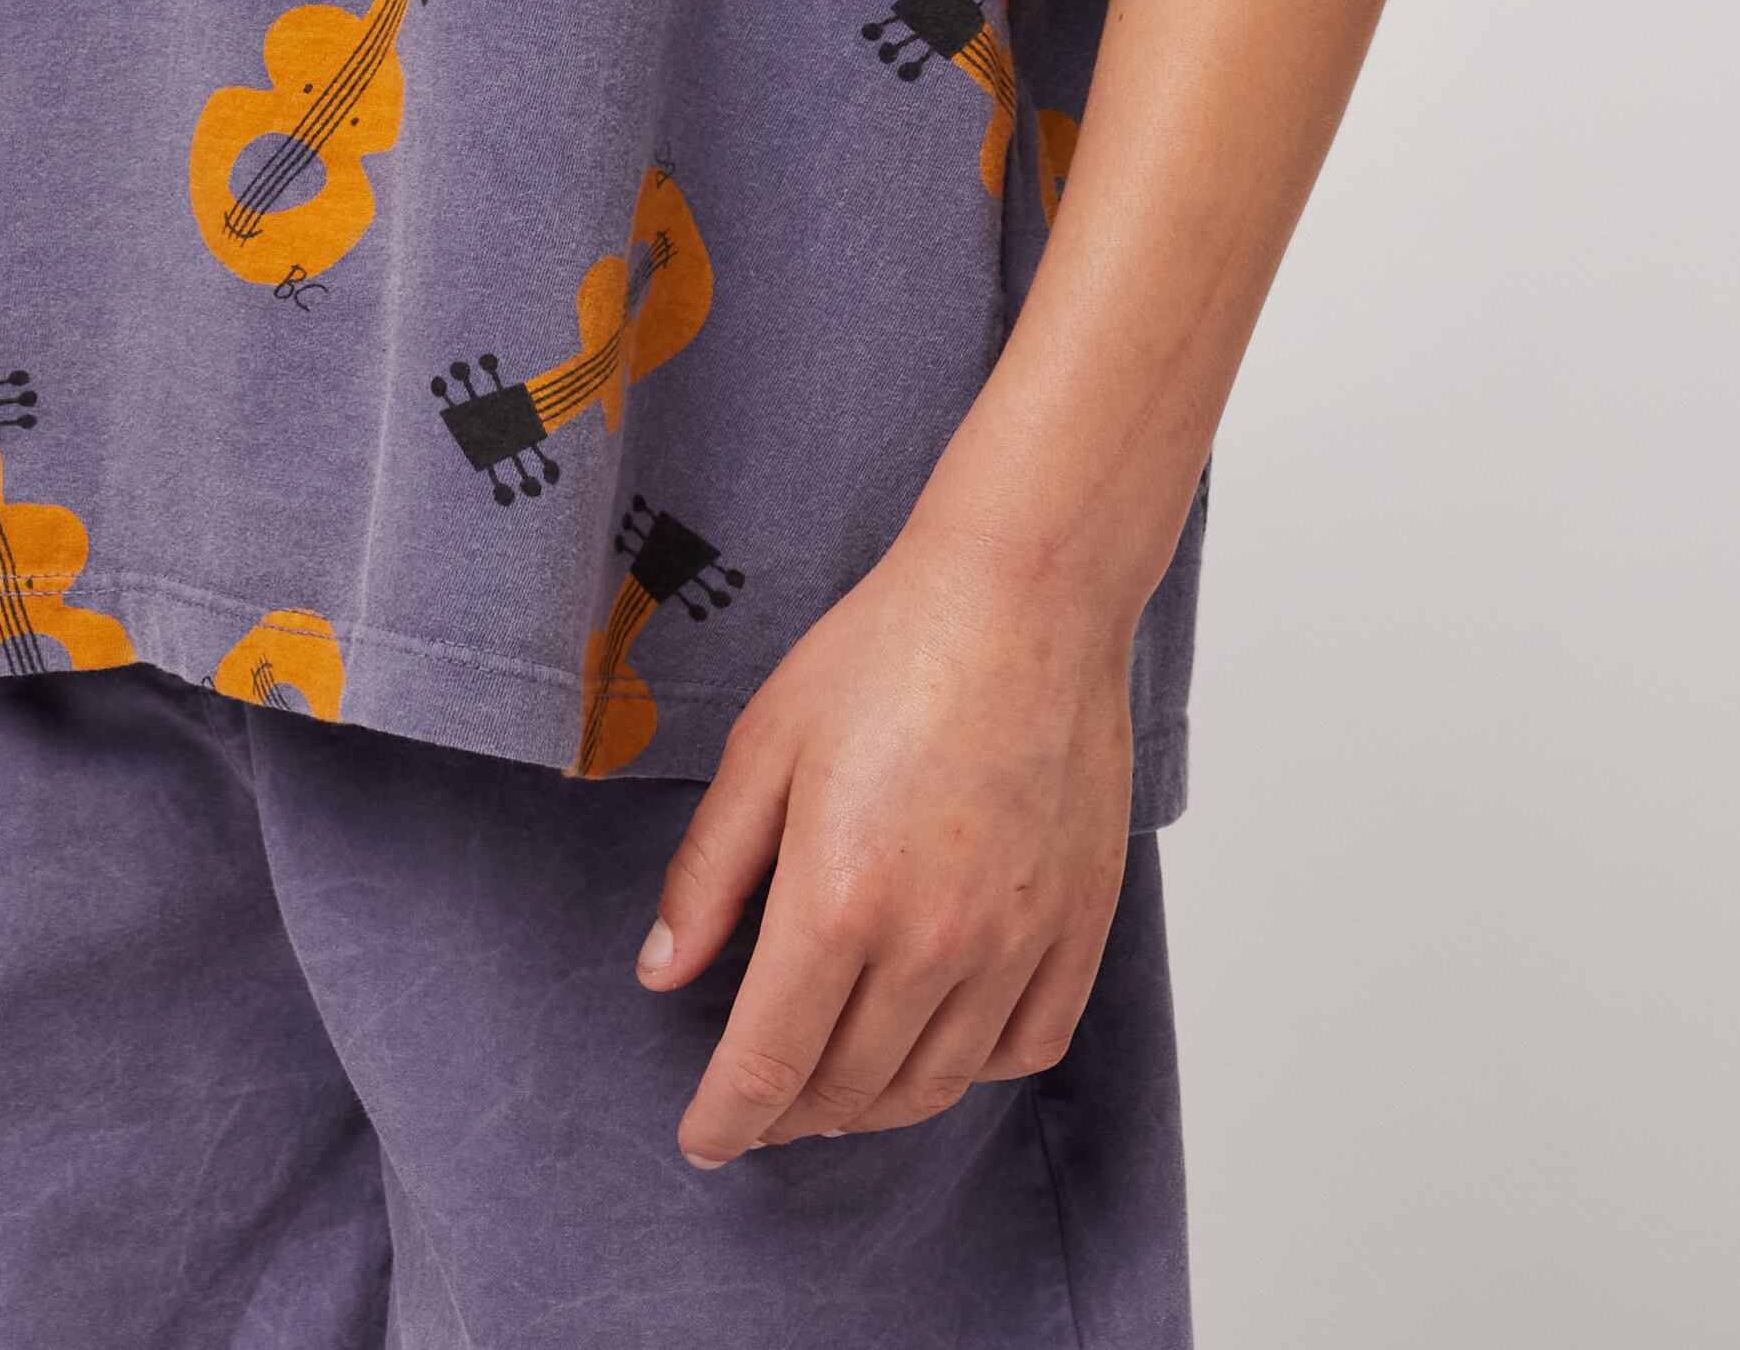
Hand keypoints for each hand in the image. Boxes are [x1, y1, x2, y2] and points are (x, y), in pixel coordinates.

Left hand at [637, 511, 1134, 1165]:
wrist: (1024, 599)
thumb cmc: (888, 652)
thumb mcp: (763, 747)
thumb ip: (709, 874)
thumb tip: (661, 973)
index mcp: (838, 903)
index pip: (768, 1065)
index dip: (725, 1120)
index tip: (702, 1140)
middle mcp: (931, 946)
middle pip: (847, 1089)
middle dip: (788, 1115)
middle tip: (759, 1104)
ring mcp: (1014, 945)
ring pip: (933, 1086)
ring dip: (871, 1103)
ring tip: (834, 1086)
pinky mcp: (1077, 929)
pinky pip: (1023, 1049)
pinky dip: (970, 1069)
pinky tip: (936, 1041)